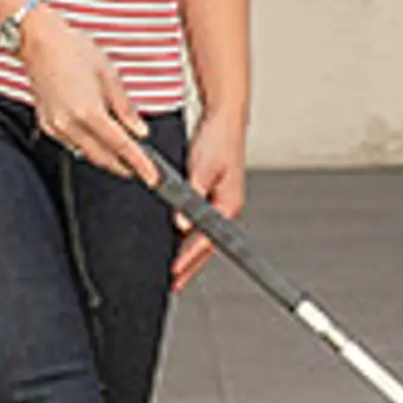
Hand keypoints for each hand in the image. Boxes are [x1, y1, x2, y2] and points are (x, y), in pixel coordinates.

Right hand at [19, 13, 153, 182]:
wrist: (39, 41)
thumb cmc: (73, 50)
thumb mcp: (110, 76)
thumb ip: (126, 108)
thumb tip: (139, 131)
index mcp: (89, 112)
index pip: (121, 146)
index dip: (140, 164)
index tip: (152, 176)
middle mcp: (69, 124)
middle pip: (103, 157)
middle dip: (124, 166)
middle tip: (142, 168)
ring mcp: (55, 126)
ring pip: (86, 154)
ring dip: (107, 157)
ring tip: (124, 154)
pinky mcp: (47, 124)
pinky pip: (72, 144)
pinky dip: (89, 146)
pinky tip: (99, 139)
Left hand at [172, 110, 245, 291]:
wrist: (222, 118)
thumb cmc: (217, 140)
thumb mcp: (202, 166)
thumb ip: (191, 195)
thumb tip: (181, 222)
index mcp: (229, 204)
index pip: (208, 240)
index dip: (190, 259)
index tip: (175, 272)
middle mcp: (226, 207)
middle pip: (207, 245)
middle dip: (189, 265)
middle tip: (173, 283)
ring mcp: (220, 203)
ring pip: (203, 237)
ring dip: (188, 254)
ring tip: (174, 272)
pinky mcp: (211, 196)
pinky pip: (199, 224)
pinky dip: (187, 237)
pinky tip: (176, 243)